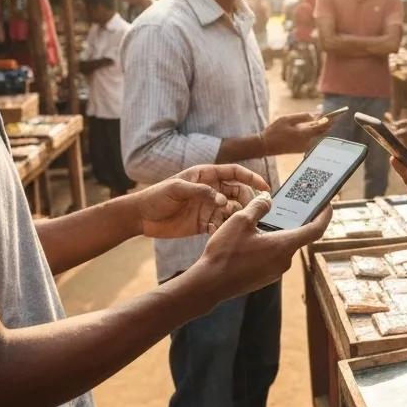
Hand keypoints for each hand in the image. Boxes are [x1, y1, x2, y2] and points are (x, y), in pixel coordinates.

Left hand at [133, 164, 269, 238]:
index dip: (251, 177)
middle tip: (249, 211)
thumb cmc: (156, 196)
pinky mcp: (205, 223)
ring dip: (237, 216)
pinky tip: (221, 233)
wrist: (141, 217)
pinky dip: (225, 229)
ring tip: (234, 224)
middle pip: (239, 192)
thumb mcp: (177, 188)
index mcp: (206, 175)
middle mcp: (211, 190)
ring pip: (233, 210)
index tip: (265, 187)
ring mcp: (209, 206)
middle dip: (247, 201)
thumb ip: (201, 191)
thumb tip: (223, 199)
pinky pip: (222, 224)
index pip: (235, 172)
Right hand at [192, 192, 331, 300]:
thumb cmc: (225, 252)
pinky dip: (269, 245)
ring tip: (262, 220)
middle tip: (288, 206)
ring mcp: (275, 271)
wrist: (209, 284)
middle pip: (297, 236)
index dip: (325, 215)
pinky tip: (252, 239)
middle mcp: (285, 260)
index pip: (315, 229)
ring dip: (277, 233)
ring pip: (283, 246)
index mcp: (284, 246)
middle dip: (293, 221)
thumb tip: (268, 199)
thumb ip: (259, 207)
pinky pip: (273, 256)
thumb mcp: (240, 220)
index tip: (328, 204)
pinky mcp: (265, 277)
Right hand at [261, 112, 331, 155]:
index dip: (331, 120)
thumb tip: (314, 115)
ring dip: (322, 129)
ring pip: (318, 136)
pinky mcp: (301, 149)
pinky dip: (316, 133)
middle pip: (322, 132)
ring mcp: (305, 146)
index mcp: (304, 133)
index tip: (338, 115)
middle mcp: (307, 141)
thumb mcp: (287, 119)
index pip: (322, 126)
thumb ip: (302, 117)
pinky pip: (313, 140)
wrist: (266, 146)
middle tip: (336, 117)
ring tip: (328, 121)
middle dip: (329, 124)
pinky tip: (316, 127)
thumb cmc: (275, 131)